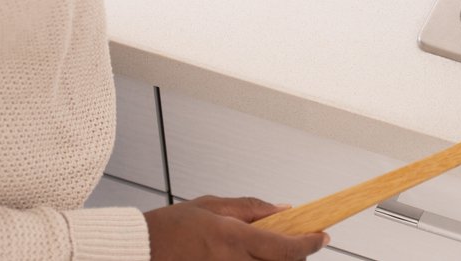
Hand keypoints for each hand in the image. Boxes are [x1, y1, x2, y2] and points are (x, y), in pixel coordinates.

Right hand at [144, 195, 328, 260]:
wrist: (139, 250)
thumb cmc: (168, 228)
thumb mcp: (212, 205)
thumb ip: (250, 208)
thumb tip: (282, 209)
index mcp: (233, 239)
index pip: (286, 248)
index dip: (310, 244)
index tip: (321, 236)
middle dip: (296, 255)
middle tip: (299, 242)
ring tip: (272, 248)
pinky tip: (252, 256)